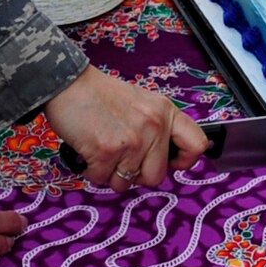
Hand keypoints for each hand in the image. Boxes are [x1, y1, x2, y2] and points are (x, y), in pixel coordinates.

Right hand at [44, 65, 207, 189]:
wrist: (68, 83)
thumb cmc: (100, 94)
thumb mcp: (141, 102)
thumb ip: (157, 127)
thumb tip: (165, 159)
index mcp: (165, 112)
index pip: (197, 145)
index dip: (184, 161)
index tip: (169, 162)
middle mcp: (154, 126)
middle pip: (156, 176)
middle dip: (136, 174)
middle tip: (120, 156)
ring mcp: (132, 140)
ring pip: (127, 183)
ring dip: (110, 173)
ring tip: (102, 149)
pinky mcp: (107, 151)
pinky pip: (102, 179)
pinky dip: (92, 170)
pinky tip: (89, 150)